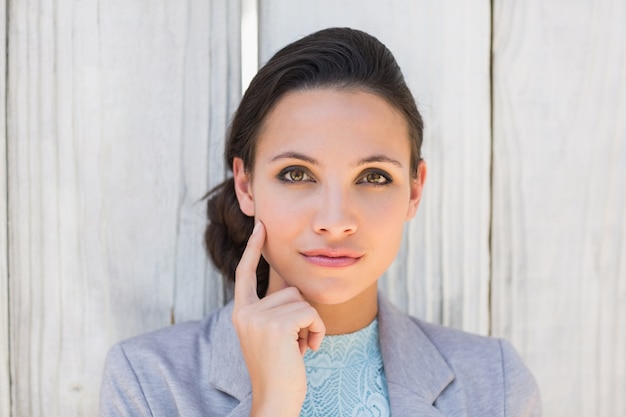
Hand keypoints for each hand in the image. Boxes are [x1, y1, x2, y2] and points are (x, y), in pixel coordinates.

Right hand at [232, 221, 325, 415]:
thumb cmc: (279, 369)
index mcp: (242, 313)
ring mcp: (259, 318)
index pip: (245, 273)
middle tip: (295, 343)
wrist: (276, 399)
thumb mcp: (270, 335)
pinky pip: (311, 313)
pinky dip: (317, 330)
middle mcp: (246, 312)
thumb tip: (294, 287)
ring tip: (300, 347)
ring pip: (301, 301)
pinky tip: (308, 350)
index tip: (261, 226)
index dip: (254, 249)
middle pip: (289, 290)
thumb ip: (275, 310)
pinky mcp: (277, 325)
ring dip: (310, 324)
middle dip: (301, 314)